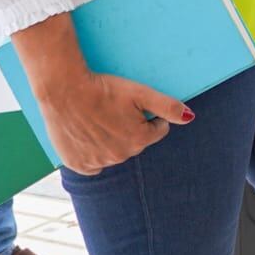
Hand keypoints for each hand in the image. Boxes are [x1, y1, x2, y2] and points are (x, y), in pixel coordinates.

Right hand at [33, 70, 191, 176]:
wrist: (64, 91)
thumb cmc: (104, 89)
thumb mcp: (141, 92)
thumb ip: (167, 107)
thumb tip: (190, 118)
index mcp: (139, 140)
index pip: (157, 130)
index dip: (148, 116)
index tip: (133, 105)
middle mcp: (120, 156)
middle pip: (136, 142)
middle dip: (131, 128)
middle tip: (114, 110)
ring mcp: (97, 163)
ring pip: (114, 152)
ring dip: (111, 140)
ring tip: (98, 119)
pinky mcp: (78, 164)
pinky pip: (93, 164)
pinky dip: (93, 152)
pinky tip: (87, 135)